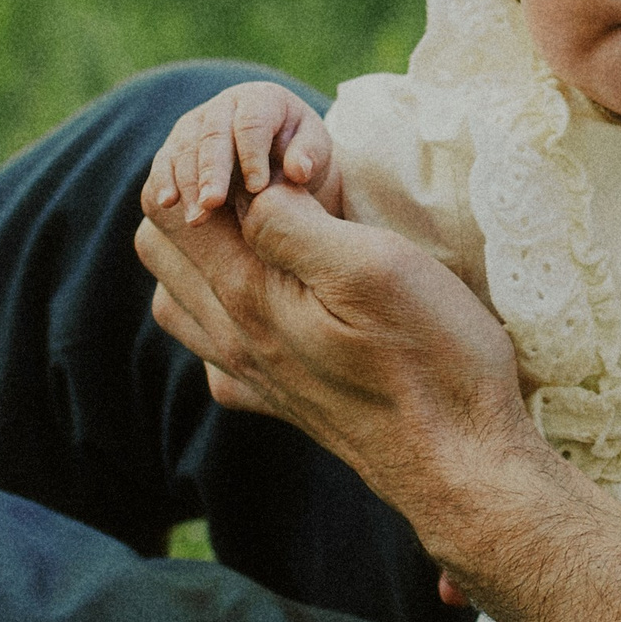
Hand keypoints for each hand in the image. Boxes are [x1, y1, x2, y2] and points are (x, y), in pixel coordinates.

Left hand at [133, 180, 548, 567]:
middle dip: (193, 198)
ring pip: (176, 297)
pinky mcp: (274, 402)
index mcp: (248, 297)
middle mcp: (232, 339)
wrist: (460, 463)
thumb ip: (294, 225)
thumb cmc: (432, 358)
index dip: (209, 163)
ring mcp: (249, 376)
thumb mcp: (374, 267)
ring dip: (204, 251)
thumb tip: (248, 190)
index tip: (270, 159)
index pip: (172, 209)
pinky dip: (221, 310)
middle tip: (263, 182)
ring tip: (267, 230)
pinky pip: (211, 350)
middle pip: (160, 247)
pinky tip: (272, 301)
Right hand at [143, 82, 342, 223]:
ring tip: (197, 218)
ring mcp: (197, 122)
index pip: (251, 123)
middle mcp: (224, 105)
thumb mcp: (315, 148)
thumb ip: (309, 154)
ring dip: (188, 184)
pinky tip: (167, 203)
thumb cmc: (299, 149)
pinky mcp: (179, 143)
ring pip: (185, 149)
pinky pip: (166, 159)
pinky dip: (164, 180)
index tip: (257, 188)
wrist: (277, 151)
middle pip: (212, 136)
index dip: (252, 155)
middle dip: (211, 171)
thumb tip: (298, 170)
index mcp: (260, 98)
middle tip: (212, 203)